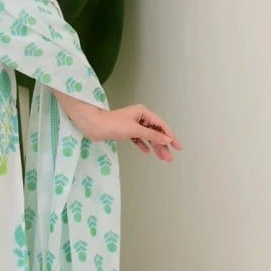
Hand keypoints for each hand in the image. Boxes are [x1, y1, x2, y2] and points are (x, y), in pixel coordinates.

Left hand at [60, 96, 181, 161]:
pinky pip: (137, 138)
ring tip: (163, 158)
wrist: (92, 125)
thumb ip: (152, 135)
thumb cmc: (112, 124)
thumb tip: (167, 139)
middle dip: (163, 145)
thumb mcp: (135, 130)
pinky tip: (147, 152)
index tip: (178, 146)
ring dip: (155, 147)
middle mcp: (138, 117)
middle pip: (155, 132)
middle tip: (170, 157)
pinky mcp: (124, 131)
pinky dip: (142, 144)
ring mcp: (131, 124)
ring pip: (147, 136)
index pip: (161, 125)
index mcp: (143, 112)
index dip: (170, 136)